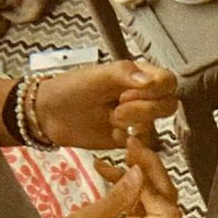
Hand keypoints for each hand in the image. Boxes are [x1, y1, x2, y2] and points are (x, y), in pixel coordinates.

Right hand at [8, 138, 180, 217]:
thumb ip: (113, 200)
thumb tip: (138, 173)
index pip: (166, 211)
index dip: (153, 184)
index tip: (130, 162)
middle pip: (166, 202)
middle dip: (151, 171)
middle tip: (130, 146)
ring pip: (156, 201)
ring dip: (139, 176)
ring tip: (112, 159)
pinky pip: (141, 207)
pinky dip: (129, 188)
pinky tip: (109, 173)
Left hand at [35, 59, 177, 148]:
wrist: (50, 115)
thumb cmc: (71, 88)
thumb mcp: (96, 75)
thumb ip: (124, 73)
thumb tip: (150, 81)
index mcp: (139, 76)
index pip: (168, 82)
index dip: (155, 90)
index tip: (128, 92)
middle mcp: (143, 97)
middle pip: (168, 105)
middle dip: (143, 109)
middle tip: (117, 108)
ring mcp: (138, 119)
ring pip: (156, 125)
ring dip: (134, 124)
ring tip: (111, 119)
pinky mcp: (130, 139)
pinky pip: (144, 144)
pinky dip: (130, 140)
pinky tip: (112, 133)